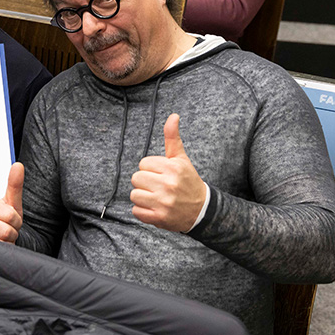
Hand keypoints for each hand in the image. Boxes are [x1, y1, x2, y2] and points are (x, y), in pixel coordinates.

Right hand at [0, 162, 23, 242]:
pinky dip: (1, 248)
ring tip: (1, 238)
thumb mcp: (12, 205)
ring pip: (4, 237)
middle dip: (13, 231)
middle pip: (9, 226)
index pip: (11, 214)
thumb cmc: (3, 224)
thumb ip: (15, 185)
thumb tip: (17, 165)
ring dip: (7, 241)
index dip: (16, 221)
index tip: (9, 221)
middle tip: (6, 230)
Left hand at [130, 114, 206, 231]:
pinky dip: (143, 211)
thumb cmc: (187, 181)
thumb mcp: (181, 159)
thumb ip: (172, 137)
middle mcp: (168, 185)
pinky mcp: (159, 218)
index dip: (150, 169)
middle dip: (145, 182)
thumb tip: (173, 116)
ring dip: (142, 196)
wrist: (201, 210)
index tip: (161, 174)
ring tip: (156, 197)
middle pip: (136, 178)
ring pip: (134, 194)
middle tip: (158, 186)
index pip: (143, 164)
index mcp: (173, 168)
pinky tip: (155, 208)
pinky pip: (136, 211)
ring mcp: (163, 203)